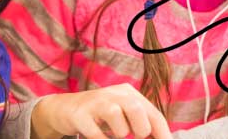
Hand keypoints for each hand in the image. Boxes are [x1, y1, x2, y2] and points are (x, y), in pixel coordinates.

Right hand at [31, 84, 172, 138]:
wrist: (65, 109)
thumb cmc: (100, 115)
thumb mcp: (122, 114)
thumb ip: (139, 123)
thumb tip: (159, 138)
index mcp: (129, 93)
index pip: (153, 114)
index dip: (162, 134)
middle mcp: (114, 93)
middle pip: (136, 108)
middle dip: (140, 129)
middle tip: (134, 135)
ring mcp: (96, 102)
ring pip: (115, 116)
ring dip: (118, 133)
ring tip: (113, 133)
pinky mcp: (80, 114)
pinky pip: (95, 133)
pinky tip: (99, 136)